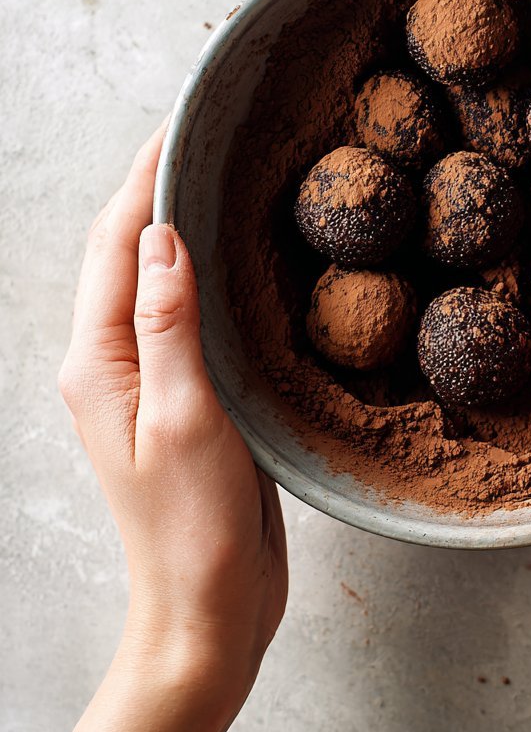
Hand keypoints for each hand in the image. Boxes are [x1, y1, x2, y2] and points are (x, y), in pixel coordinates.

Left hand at [58, 123, 287, 699]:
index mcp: (98, 362)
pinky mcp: (176, 398)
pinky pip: (177, 314)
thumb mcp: (186, 420)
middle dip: (154, 186)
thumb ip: (169, 325)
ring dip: (174, 223)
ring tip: (216, 175)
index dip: (145, 178)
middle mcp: (109, 363)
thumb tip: (160, 235)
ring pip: (149, 279)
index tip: (182, 122)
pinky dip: (197, 271)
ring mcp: (140, 381)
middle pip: (122, 252)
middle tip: (204, 131)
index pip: (115, 245)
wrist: (206, 609)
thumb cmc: (194, 529)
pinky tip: (230, 258)